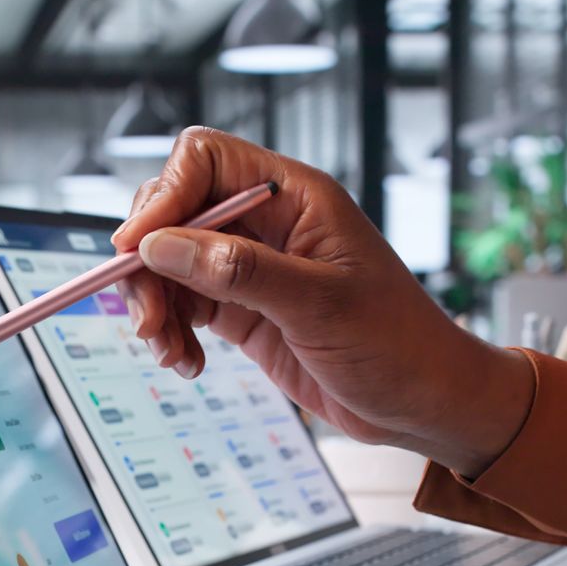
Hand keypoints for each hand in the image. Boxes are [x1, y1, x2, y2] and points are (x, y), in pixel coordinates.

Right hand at [112, 127, 531, 476]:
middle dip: (150, 262)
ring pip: (172, 263)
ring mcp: (253, 267)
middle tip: (149, 319)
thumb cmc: (398, 345)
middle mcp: (268, 223)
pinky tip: (188, 363)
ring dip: (157, 305)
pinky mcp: (245, 310)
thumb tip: (161, 246)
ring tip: (169, 352)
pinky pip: (186, 305)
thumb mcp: (320, 306)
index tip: (138, 249)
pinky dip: (174, 332)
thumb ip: (239, 272)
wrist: (428, 404)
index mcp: (294, 197)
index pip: (205, 161)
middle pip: (175, 212)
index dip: (164, 196)